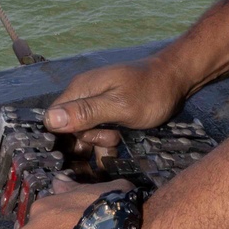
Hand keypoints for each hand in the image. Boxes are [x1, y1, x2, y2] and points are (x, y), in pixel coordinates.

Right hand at [44, 53, 187, 152]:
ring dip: (98, 144)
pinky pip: (98, 132)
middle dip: (87, 142)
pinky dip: (106, 144)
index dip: (64, 138)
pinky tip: (118, 149)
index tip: (86, 148)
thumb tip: (50, 119)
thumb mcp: (120, 105)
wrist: (177, 79)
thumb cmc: (151, 91)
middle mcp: (84, 96)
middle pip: (69, 129)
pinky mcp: (109, 113)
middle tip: (113, 140)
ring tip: (119, 143)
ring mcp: (97, 104)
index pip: (54, 119)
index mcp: (81, 89)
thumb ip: (86, 112)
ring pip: (84, 134)